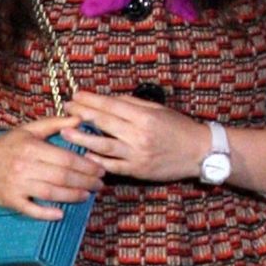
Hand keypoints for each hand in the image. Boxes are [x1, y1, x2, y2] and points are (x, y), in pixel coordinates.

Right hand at [0, 118, 104, 215]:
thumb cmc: (7, 145)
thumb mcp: (29, 130)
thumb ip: (55, 124)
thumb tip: (80, 118)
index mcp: (31, 147)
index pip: (66, 158)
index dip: (86, 166)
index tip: (100, 169)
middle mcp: (24, 166)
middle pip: (62, 176)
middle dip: (85, 182)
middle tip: (99, 185)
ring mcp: (16, 184)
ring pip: (50, 193)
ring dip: (72, 196)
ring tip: (87, 196)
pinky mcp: (9, 200)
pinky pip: (30, 210)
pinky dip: (45, 213)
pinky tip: (60, 214)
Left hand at [63, 90, 208, 181]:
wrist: (200, 152)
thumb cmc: (179, 128)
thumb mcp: (159, 109)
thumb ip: (134, 104)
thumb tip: (109, 100)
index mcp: (144, 117)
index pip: (111, 105)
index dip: (91, 100)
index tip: (76, 95)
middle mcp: (139, 135)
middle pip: (104, 122)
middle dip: (82, 114)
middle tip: (66, 109)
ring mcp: (137, 154)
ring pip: (103, 145)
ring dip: (82, 138)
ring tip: (65, 132)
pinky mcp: (138, 170)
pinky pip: (113, 166)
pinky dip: (97, 160)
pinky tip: (84, 154)